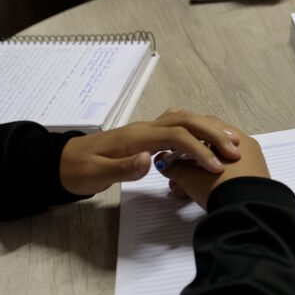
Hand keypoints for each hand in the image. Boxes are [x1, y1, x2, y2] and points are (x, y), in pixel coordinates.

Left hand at [59, 109, 241, 195]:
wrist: (59, 163)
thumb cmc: (77, 171)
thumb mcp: (95, 175)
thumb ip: (123, 168)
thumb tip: (150, 159)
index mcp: (136, 137)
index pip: (176, 135)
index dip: (199, 149)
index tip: (215, 166)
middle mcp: (145, 128)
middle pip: (187, 120)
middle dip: (213, 133)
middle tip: (235, 150)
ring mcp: (146, 130)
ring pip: (185, 119)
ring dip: (209, 128)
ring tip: (230, 142)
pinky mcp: (147, 135)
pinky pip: (179, 126)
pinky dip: (198, 131)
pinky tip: (208, 143)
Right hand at [157, 129, 268, 209]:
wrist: (249, 212)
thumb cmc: (220, 186)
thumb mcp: (191, 176)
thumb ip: (175, 166)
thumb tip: (164, 163)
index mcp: (237, 138)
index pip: (207, 127)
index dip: (186, 137)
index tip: (173, 151)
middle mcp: (247, 149)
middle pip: (212, 149)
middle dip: (190, 162)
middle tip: (175, 176)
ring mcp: (252, 166)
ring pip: (218, 166)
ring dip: (198, 176)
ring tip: (181, 191)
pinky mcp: (253, 184)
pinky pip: (228, 178)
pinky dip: (211, 184)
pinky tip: (196, 196)